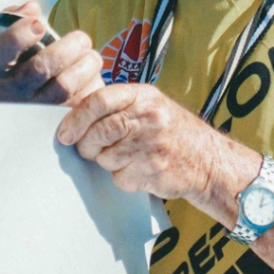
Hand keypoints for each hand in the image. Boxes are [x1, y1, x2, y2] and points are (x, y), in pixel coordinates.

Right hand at [0, 1, 104, 105]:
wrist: (31, 100)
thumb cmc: (23, 60)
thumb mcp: (11, 40)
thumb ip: (17, 17)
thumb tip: (32, 8)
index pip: (2, 51)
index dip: (21, 35)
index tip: (40, 24)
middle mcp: (12, 93)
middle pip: (40, 68)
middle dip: (67, 47)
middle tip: (81, 38)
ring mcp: (35, 110)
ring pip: (64, 86)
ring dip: (85, 64)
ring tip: (89, 54)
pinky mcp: (60, 120)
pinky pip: (82, 100)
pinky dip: (93, 82)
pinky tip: (91, 74)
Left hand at [56, 83, 240, 201]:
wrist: (209, 160)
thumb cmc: (172, 131)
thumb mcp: (150, 106)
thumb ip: (117, 106)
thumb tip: (73, 115)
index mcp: (144, 95)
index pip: (100, 100)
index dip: (76, 118)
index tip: (64, 132)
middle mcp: (149, 117)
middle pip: (99, 131)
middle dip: (85, 144)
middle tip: (86, 148)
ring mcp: (152, 145)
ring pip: (106, 156)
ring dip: (106, 161)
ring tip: (125, 157)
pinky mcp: (153, 170)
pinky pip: (119, 177)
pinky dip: (122, 177)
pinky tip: (138, 170)